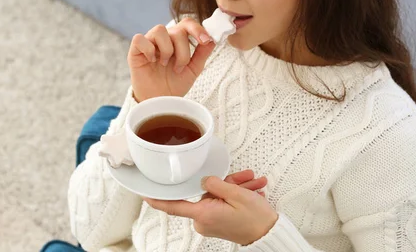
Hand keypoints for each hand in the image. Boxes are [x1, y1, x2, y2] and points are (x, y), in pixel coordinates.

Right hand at [128, 18, 215, 101]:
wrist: (160, 102)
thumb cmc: (175, 84)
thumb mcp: (194, 69)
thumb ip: (203, 53)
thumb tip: (212, 39)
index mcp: (178, 40)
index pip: (187, 24)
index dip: (197, 28)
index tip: (206, 40)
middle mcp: (164, 38)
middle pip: (177, 30)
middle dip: (183, 51)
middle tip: (179, 68)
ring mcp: (149, 43)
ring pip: (160, 30)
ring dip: (167, 50)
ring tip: (165, 64)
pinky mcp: (135, 50)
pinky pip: (140, 39)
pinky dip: (148, 49)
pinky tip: (151, 61)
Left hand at [144, 170, 277, 245]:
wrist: (269, 234)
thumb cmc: (256, 219)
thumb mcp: (237, 194)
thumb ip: (216, 183)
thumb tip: (204, 180)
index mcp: (204, 214)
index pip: (174, 206)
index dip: (159, 199)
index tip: (146, 192)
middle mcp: (204, 220)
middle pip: (208, 192)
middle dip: (228, 182)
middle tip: (245, 180)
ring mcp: (211, 221)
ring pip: (219, 195)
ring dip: (237, 188)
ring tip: (254, 186)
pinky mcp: (219, 221)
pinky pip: (223, 202)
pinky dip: (237, 195)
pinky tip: (251, 192)